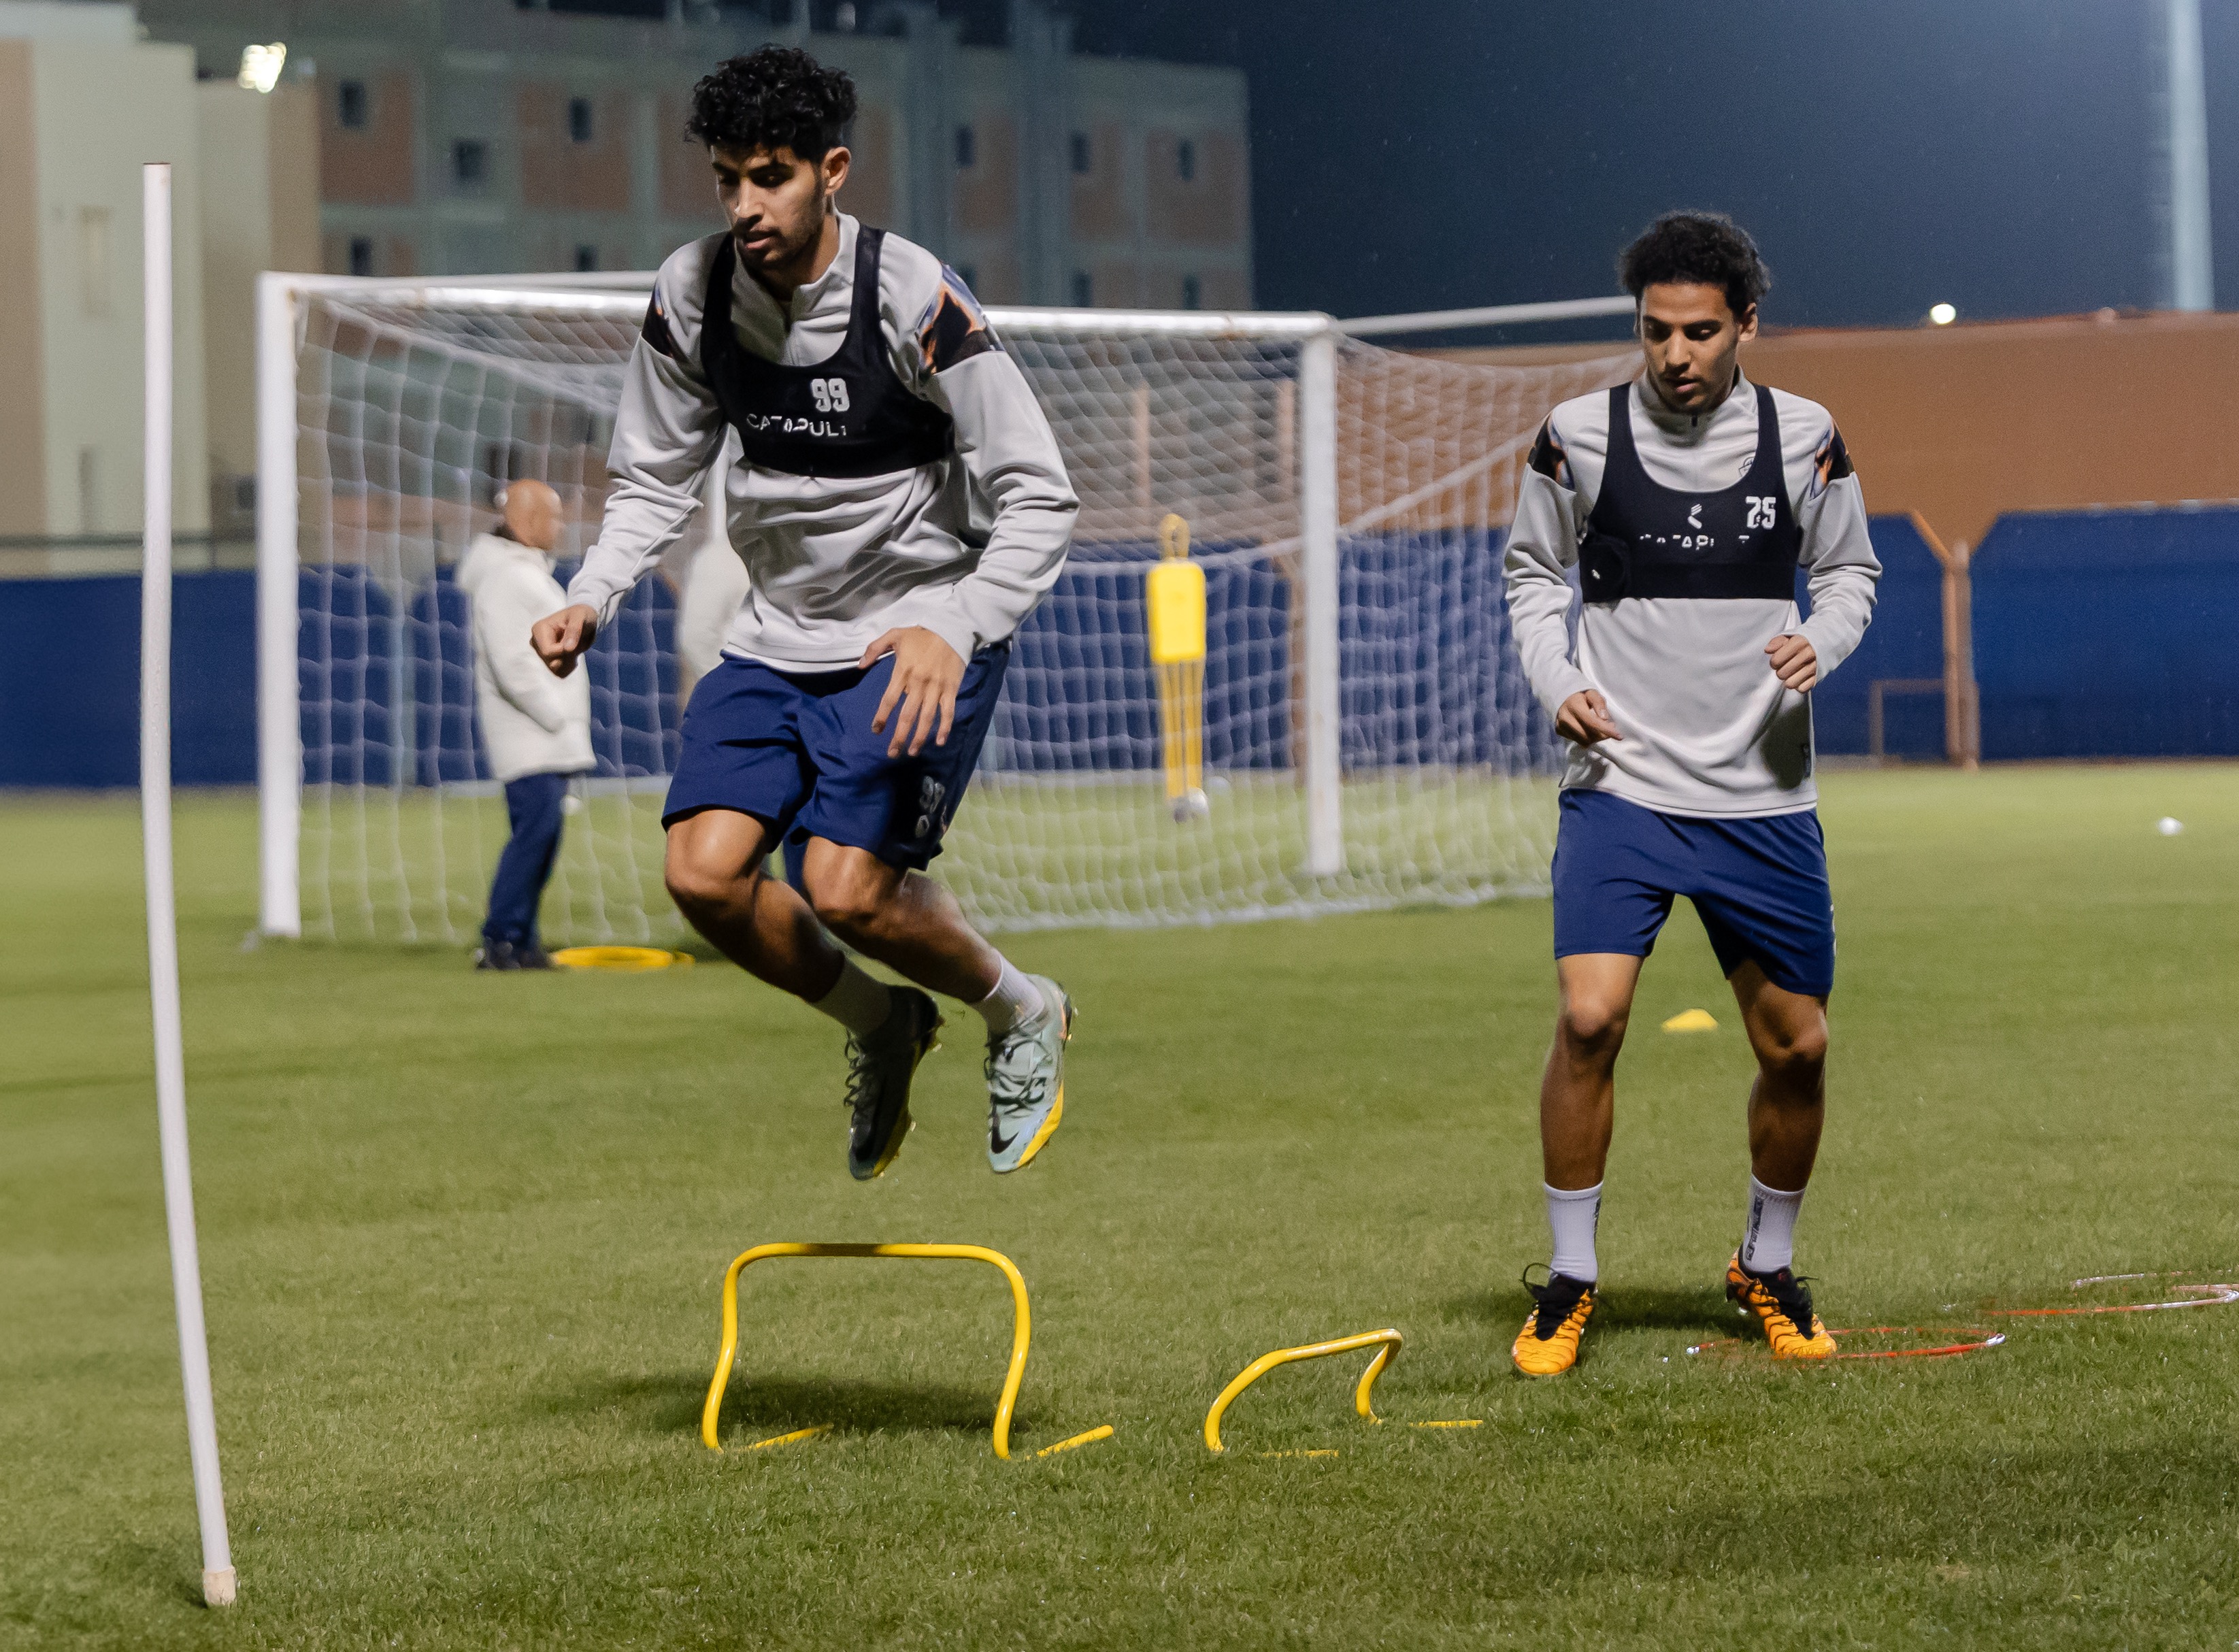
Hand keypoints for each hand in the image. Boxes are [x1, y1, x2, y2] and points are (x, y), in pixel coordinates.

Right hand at [532, 604, 599, 677]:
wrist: (584, 620)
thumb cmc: (581, 614)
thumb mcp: (581, 616)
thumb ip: (574, 630)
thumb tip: (567, 648)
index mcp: (539, 629)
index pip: (548, 652)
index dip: (564, 652)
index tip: (574, 642)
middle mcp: (536, 642)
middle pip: (551, 663)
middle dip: (568, 657)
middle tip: (577, 644)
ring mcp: (541, 653)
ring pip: (555, 670)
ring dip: (570, 662)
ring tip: (576, 648)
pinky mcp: (548, 660)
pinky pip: (559, 673)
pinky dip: (569, 666)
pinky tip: (573, 655)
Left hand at [861, 626, 965, 756]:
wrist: (951, 629)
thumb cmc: (921, 634)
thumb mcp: (894, 634)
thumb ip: (874, 648)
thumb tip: (860, 666)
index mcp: (903, 671)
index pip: (889, 700)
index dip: (881, 717)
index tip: (876, 730)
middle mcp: (918, 683)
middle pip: (906, 715)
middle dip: (899, 736)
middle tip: (892, 753)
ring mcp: (936, 688)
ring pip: (926, 718)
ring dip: (919, 737)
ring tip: (911, 752)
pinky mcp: (951, 689)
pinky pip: (948, 712)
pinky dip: (944, 728)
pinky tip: (939, 742)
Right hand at [1555, 689, 1621, 745]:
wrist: (1563, 697)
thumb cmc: (1581, 696)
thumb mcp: (1592, 694)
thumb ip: (1599, 703)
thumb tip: (1605, 718)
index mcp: (1574, 705)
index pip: (1592, 723)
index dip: (1606, 730)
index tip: (1619, 736)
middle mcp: (1565, 717)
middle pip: (1588, 735)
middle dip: (1603, 735)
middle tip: (1610, 727)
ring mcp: (1561, 726)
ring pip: (1584, 741)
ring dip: (1596, 738)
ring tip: (1601, 729)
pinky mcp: (1559, 731)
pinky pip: (1578, 741)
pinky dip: (1588, 738)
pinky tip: (1589, 730)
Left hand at [1764, 633, 1818, 692]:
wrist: (1826, 643)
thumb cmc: (1803, 641)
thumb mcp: (1790, 636)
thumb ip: (1776, 642)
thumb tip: (1768, 650)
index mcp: (1799, 642)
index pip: (1776, 661)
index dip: (1774, 662)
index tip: (1778, 659)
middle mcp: (1808, 654)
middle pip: (1781, 674)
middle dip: (1780, 671)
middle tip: (1785, 666)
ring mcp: (1814, 666)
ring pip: (1790, 684)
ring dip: (1788, 679)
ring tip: (1792, 672)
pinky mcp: (1818, 677)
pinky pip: (1802, 689)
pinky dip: (1799, 685)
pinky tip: (1800, 677)